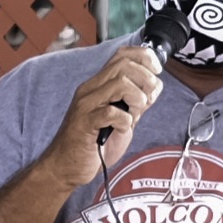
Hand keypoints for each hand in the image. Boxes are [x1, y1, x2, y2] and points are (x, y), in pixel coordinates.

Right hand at [53, 44, 164, 183]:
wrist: (66, 167)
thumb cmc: (92, 144)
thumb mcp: (121, 118)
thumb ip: (134, 102)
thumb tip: (154, 86)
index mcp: (98, 85)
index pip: (121, 55)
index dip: (144, 57)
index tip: (156, 71)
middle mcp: (90, 90)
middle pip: (124, 65)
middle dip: (146, 79)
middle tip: (148, 99)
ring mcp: (86, 105)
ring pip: (120, 83)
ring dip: (137, 98)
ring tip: (134, 115)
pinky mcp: (85, 123)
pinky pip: (112, 112)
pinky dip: (125, 120)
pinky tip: (122, 129)